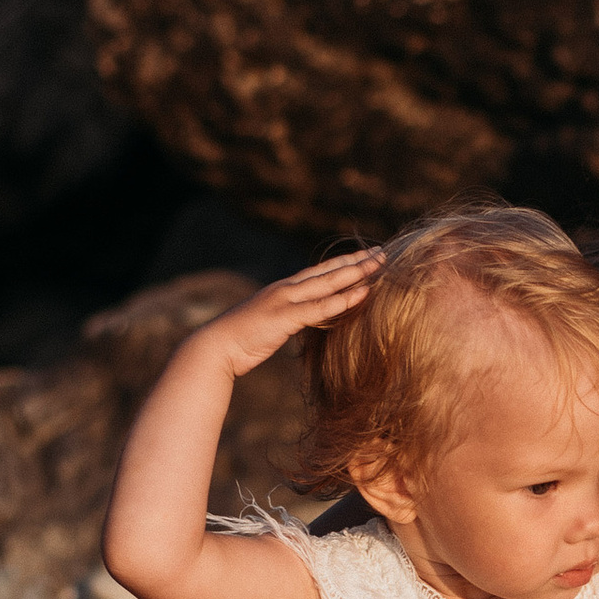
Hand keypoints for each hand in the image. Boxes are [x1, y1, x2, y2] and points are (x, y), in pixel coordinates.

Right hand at [194, 246, 379, 379]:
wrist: (215, 347)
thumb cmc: (241, 341)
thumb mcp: (270, 325)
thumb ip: (288, 319)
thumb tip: (304, 322)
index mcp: (284, 290)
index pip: (320, 272)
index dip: (343, 263)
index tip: (366, 256)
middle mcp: (286, 289)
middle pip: (328, 271)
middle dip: (357, 261)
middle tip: (383, 252)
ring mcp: (285, 300)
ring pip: (328, 283)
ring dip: (356, 273)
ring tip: (380, 265)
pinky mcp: (284, 317)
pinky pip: (320, 307)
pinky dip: (342, 300)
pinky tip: (363, 293)